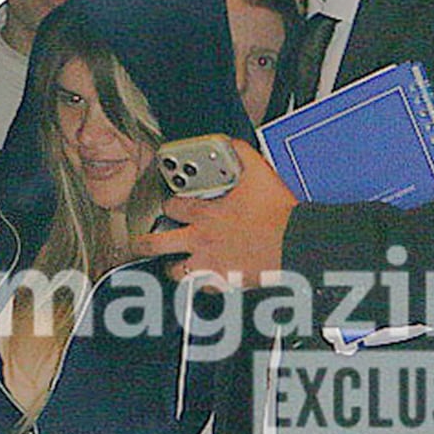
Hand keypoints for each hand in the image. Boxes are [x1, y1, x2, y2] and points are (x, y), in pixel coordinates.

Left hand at [131, 138, 296, 288]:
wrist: (293, 243)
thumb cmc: (277, 214)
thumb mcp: (258, 173)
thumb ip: (239, 154)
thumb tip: (228, 144)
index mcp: (205, 213)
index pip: (171, 207)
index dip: (168, 205)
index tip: (169, 206)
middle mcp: (200, 240)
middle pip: (156, 244)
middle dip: (144, 243)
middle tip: (140, 243)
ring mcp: (208, 264)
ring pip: (173, 272)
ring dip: (171, 268)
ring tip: (171, 266)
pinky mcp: (221, 282)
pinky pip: (199, 289)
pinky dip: (197, 287)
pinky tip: (199, 284)